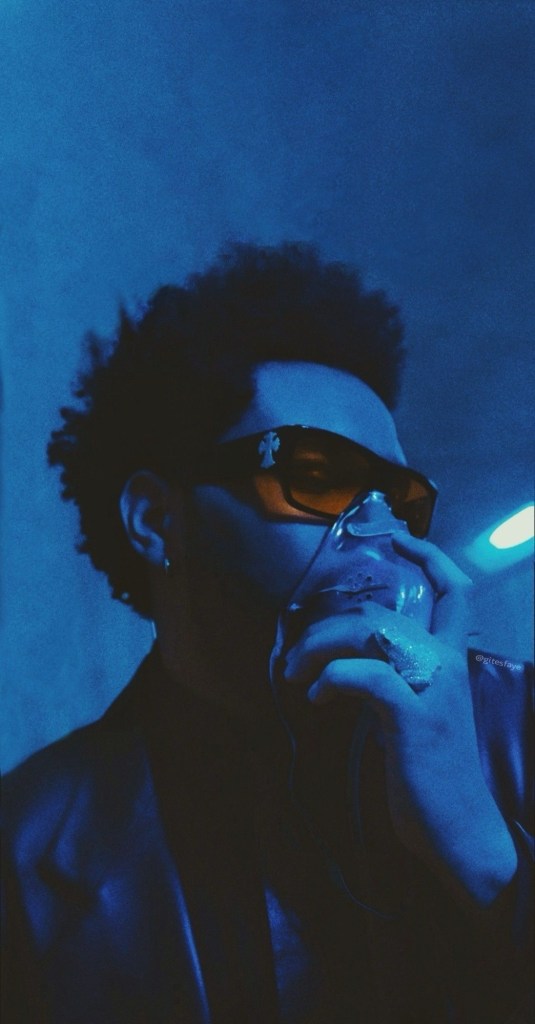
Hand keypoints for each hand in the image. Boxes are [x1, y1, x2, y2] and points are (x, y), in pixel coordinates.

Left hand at [280, 533, 517, 905]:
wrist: (460, 832)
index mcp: (452, 663)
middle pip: (380, 614)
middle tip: (293, 658)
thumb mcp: (416, 717)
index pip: (454, 594)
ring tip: (294, 675)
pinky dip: (331, 678)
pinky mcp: (415, 717)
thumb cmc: (433, 778)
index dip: (430, 559)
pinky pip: (365, 676)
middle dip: (325, 626)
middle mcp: (447, 666)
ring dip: (317, 648)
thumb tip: (343, 668)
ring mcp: (432, 689)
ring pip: (368, 633)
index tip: (400, 538)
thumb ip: (393, 684)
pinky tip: (316, 698)